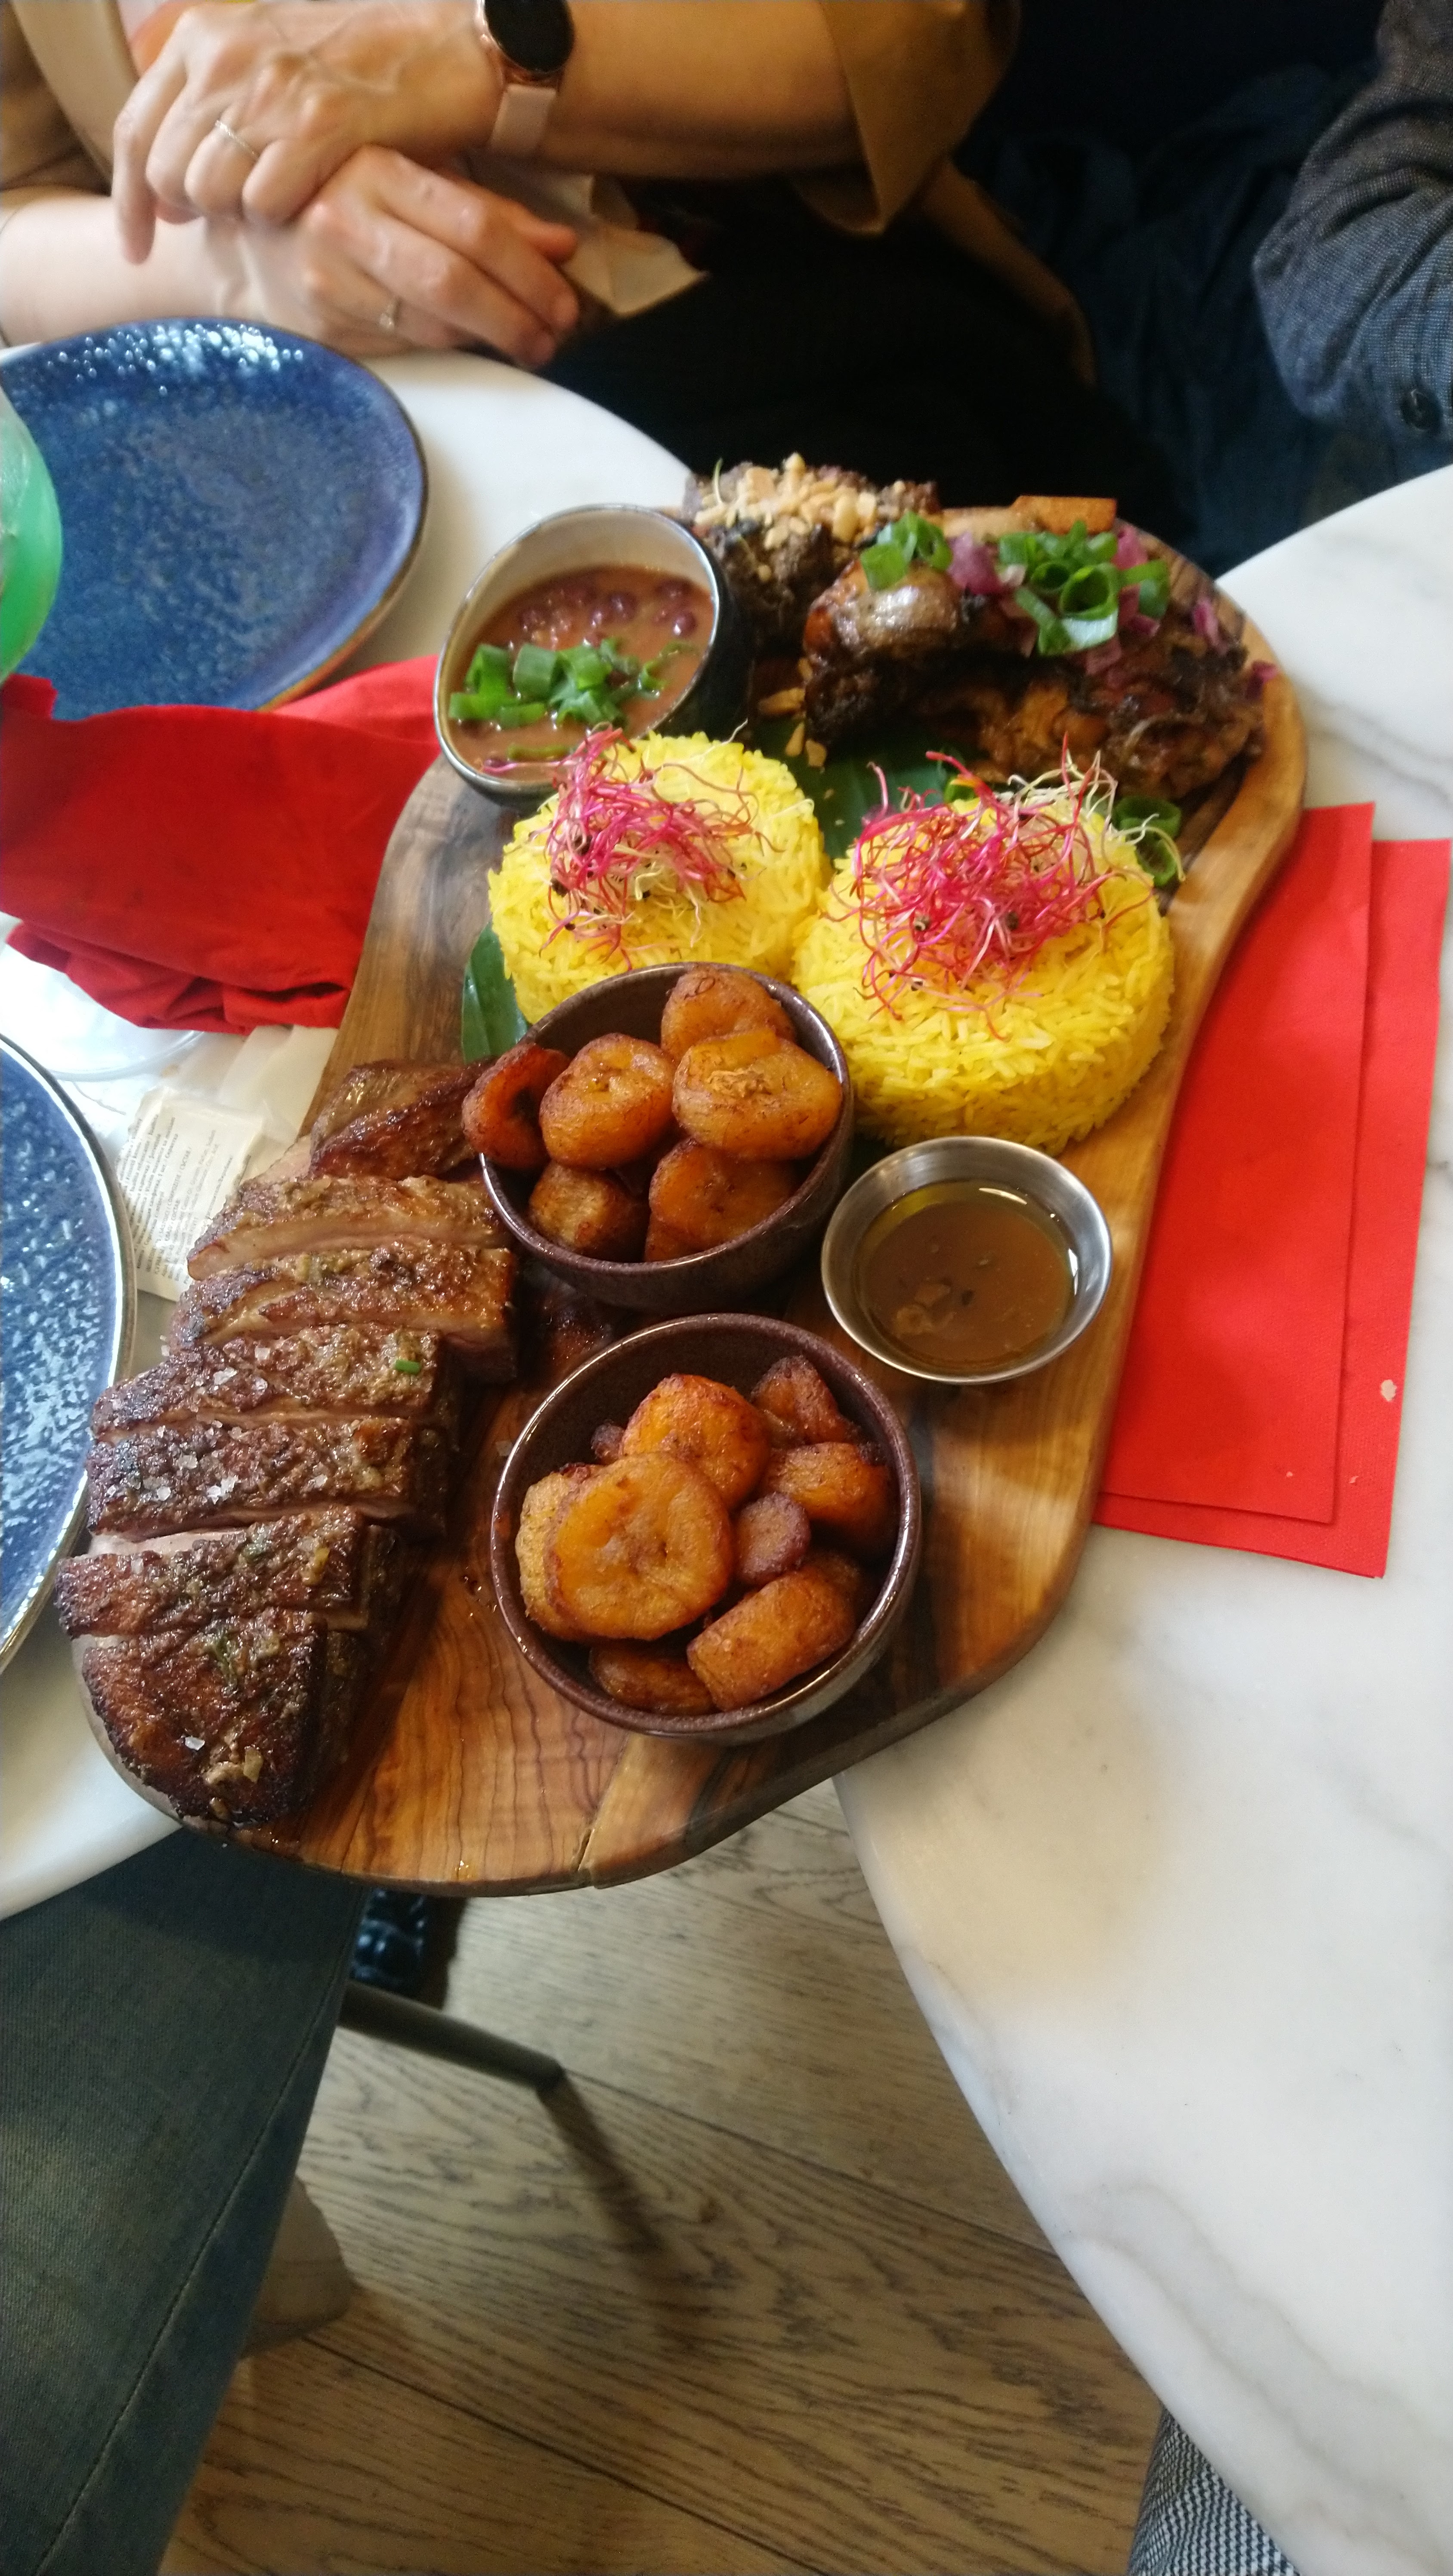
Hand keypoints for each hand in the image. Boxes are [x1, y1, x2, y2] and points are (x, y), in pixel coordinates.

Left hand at [114, 0, 494, 260]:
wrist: (448, 46)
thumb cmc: (360, 62)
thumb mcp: (266, 56)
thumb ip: (214, 99)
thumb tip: (173, 174)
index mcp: (204, 36)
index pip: (134, 129)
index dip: (128, 198)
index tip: (136, 244)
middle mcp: (227, 56)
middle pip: (167, 172)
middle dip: (190, 214)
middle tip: (224, 228)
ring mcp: (273, 88)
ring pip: (210, 192)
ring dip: (239, 217)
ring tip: (276, 209)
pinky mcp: (321, 123)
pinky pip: (265, 200)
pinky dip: (281, 218)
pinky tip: (306, 207)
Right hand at [212, 146, 578, 361]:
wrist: (248, 243)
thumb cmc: (346, 205)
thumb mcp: (412, 184)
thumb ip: (486, 211)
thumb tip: (562, 247)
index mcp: (376, 169)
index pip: (473, 224)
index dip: (530, 271)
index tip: (566, 301)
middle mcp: (346, 220)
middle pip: (454, 279)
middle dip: (517, 315)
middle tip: (555, 337)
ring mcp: (329, 277)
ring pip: (432, 320)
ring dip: (493, 339)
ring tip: (530, 345)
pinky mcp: (323, 324)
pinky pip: (407, 344)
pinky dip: (453, 348)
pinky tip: (478, 346)